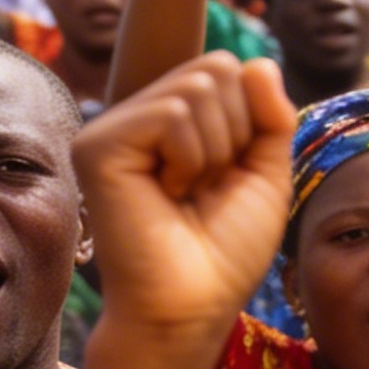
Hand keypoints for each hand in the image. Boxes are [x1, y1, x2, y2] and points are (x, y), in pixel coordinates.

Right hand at [74, 53, 295, 354]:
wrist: (190, 306)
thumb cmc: (223, 253)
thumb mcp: (265, 174)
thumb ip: (270, 115)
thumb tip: (258, 61)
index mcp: (169, 122)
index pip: (226, 69)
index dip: (249, 123)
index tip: (224, 180)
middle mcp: (137, 118)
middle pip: (215, 69)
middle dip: (234, 133)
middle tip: (203, 189)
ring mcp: (112, 128)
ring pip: (196, 88)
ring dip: (213, 152)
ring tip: (183, 194)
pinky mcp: (97, 145)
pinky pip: (172, 113)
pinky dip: (188, 158)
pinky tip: (164, 193)